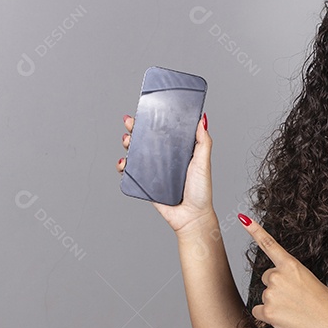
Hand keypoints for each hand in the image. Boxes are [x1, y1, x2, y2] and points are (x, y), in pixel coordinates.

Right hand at [118, 113, 215, 235]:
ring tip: (127, 141)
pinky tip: (124, 162)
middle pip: (146, 140)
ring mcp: (154, 171)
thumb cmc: (201, 191)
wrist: (191, 216)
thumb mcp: (203, 162)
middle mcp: (165, 159)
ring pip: (136, 154)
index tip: (145, 111)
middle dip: (136, 129)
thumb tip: (203, 119)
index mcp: (179, 151)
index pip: (164, 131)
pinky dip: (123, 166)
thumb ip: (203, 141)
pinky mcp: (146, 183)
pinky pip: (130, 173)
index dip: (154, 121)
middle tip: (130, 122)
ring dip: (128, 144)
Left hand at [238, 214, 327, 327]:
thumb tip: (275, 286)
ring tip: (294, 310)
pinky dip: (267, 317)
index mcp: (290, 264)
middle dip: (276, 287)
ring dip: (275, 304)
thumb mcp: (309, 280)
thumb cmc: (324, 303)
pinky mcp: (267, 311)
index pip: (269, 244)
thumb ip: (290, 276)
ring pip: (264, 297)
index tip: (243, 219)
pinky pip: (258, 312)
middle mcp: (277, 276)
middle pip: (266, 278)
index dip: (254, 231)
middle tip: (294, 298)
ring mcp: (271, 293)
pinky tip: (284, 318)